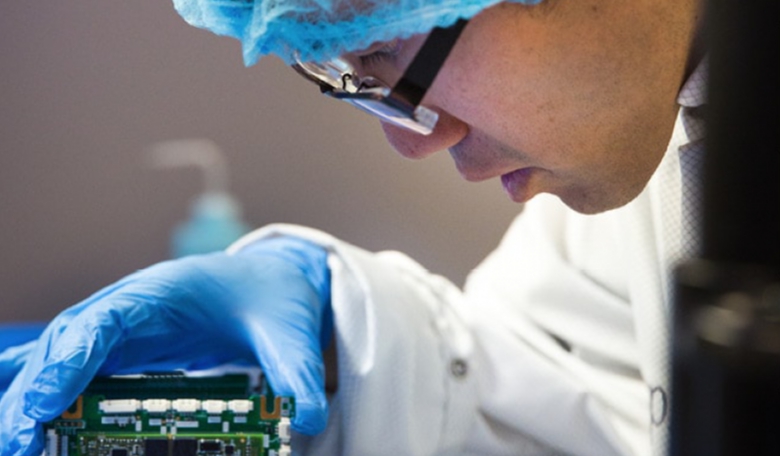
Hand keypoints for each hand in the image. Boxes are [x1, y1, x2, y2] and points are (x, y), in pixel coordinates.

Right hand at [0, 236, 331, 455]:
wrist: (277, 280)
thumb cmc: (275, 298)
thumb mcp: (291, 335)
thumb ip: (298, 372)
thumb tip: (307, 416)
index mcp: (169, 290)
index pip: (107, 318)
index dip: (72, 357)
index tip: (45, 402)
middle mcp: (137, 304)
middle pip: (71, 339)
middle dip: (39, 387)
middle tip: (18, 440)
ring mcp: (129, 325)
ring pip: (66, 354)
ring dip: (36, 394)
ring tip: (17, 441)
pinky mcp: (132, 348)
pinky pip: (81, 364)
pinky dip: (48, 384)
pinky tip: (23, 412)